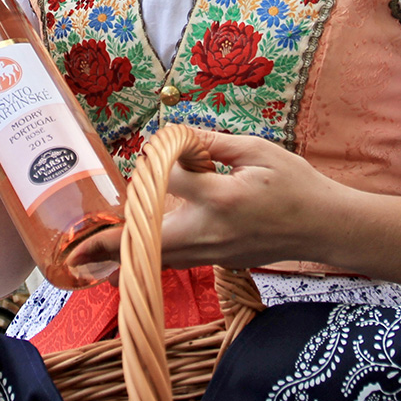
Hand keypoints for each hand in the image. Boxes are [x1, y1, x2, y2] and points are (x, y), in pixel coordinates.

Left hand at [70, 129, 341, 272]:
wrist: (326, 226)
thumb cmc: (296, 183)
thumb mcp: (258, 151)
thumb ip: (214, 145)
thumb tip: (177, 138)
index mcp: (222, 198)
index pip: (169, 181)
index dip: (155, 162)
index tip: (153, 150)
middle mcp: (212, 231)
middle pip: (150, 240)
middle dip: (111, 244)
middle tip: (74, 249)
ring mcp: (216, 252)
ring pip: (161, 258)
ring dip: (124, 259)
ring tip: (87, 261)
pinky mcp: (220, 261)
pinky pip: (178, 261)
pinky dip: (150, 261)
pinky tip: (128, 262)